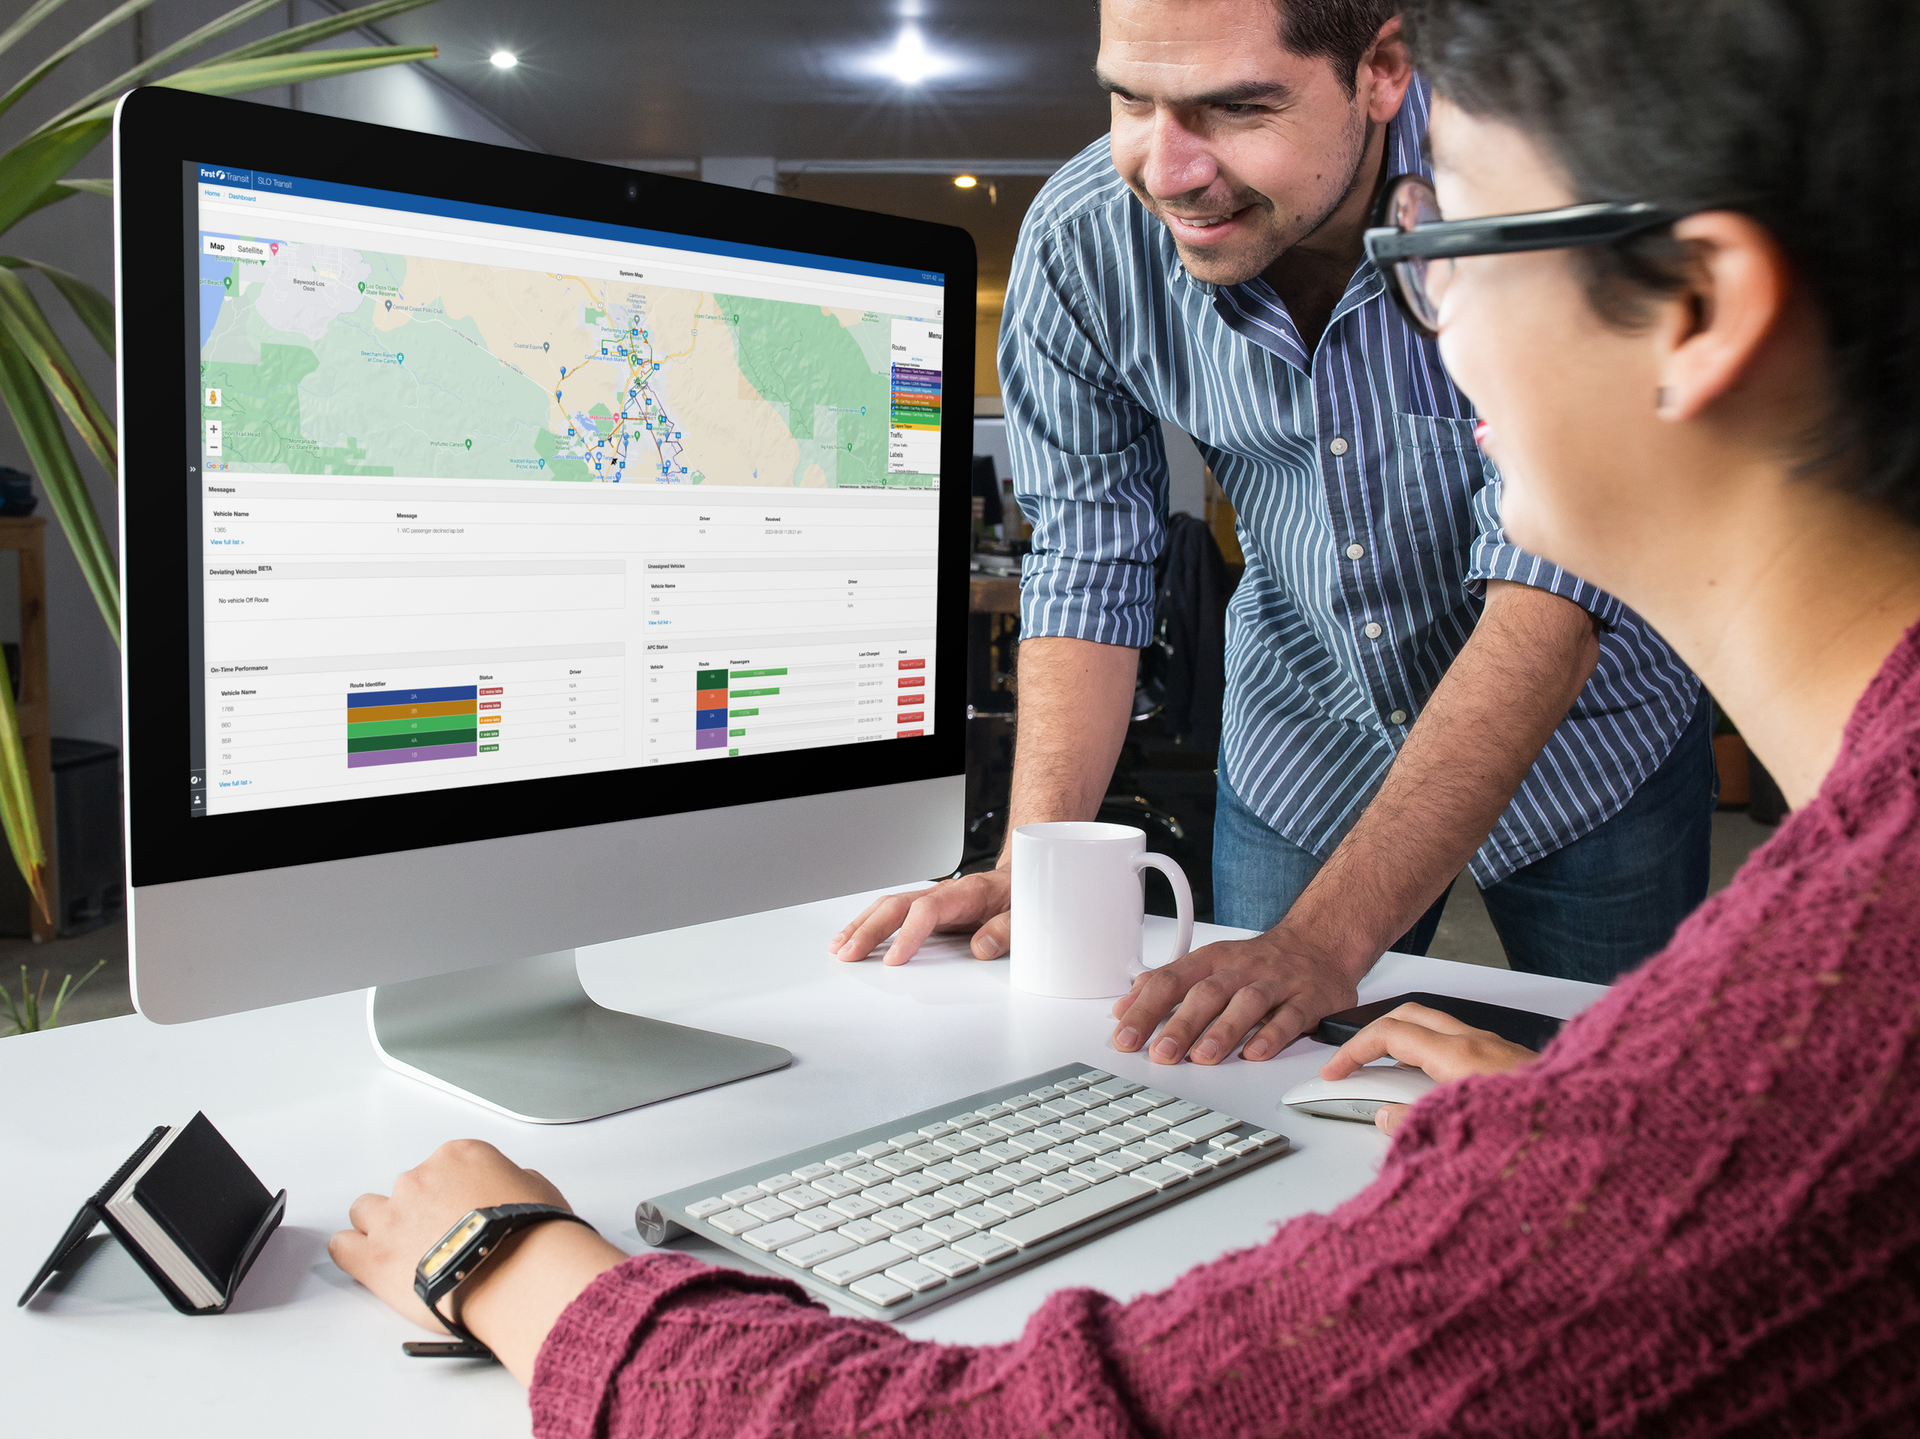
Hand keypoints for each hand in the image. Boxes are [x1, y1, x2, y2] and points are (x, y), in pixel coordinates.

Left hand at [329, 1139, 572, 1332]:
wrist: (517, 1273)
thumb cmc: (531, 1236)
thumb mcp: (538, 1190)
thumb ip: (514, 1181)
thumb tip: (510, 1188)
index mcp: (459, 1156)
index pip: (444, 1166)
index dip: (453, 1191)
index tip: (461, 1210)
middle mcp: (421, 1179)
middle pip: (407, 1187)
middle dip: (419, 1210)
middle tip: (440, 1237)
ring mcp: (393, 1217)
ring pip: (366, 1210)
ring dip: (381, 1226)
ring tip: (403, 1251)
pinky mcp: (374, 1256)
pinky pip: (342, 1246)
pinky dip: (353, 1253)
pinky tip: (370, 1263)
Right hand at [829, 867, 1011, 964]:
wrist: (1023, 880)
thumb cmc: (1020, 897)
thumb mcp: (1024, 914)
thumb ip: (1006, 931)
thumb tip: (981, 948)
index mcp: (966, 893)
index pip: (927, 910)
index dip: (908, 934)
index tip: (894, 960)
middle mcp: (942, 893)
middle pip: (897, 906)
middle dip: (870, 930)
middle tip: (849, 955)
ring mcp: (931, 900)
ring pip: (888, 906)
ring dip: (861, 926)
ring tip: (840, 948)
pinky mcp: (926, 909)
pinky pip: (891, 913)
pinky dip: (868, 924)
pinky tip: (853, 939)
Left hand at [1110, 930, 1361, 1064]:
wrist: (1318, 943)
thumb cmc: (1255, 961)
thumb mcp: (1207, 964)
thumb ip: (1165, 985)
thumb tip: (1123, 1008)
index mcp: (1212, 960)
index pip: (1171, 981)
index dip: (1145, 1009)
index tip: (1126, 1036)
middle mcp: (1241, 968)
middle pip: (1207, 992)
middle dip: (1181, 1024)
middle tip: (1161, 1053)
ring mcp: (1276, 982)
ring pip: (1247, 1002)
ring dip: (1224, 1030)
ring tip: (1203, 1057)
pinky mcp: (1308, 998)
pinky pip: (1291, 1016)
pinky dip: (1273, 1036)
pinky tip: (1256, 1054)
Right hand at [1320, 1001, 1536, 1135]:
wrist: (1605, 1136)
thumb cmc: (1544, 1132)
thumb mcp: (1465, 1135)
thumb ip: (1418, 1124)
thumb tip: (1387, 1118)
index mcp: (1462, 1056)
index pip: (1390, 1034)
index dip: (1354, 1050)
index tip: (1336, 1071)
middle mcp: (1481, 1044)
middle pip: (1411, 1016)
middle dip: (1375, 1035)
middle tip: (1355, 1063)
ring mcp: (1500, 1050)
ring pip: (1439, 1030)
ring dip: (1407, 1045)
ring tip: (1391, 1081)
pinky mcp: (1516, 1064)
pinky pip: (1462, 1046)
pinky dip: (1435, 1058)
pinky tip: (1436, 1091)